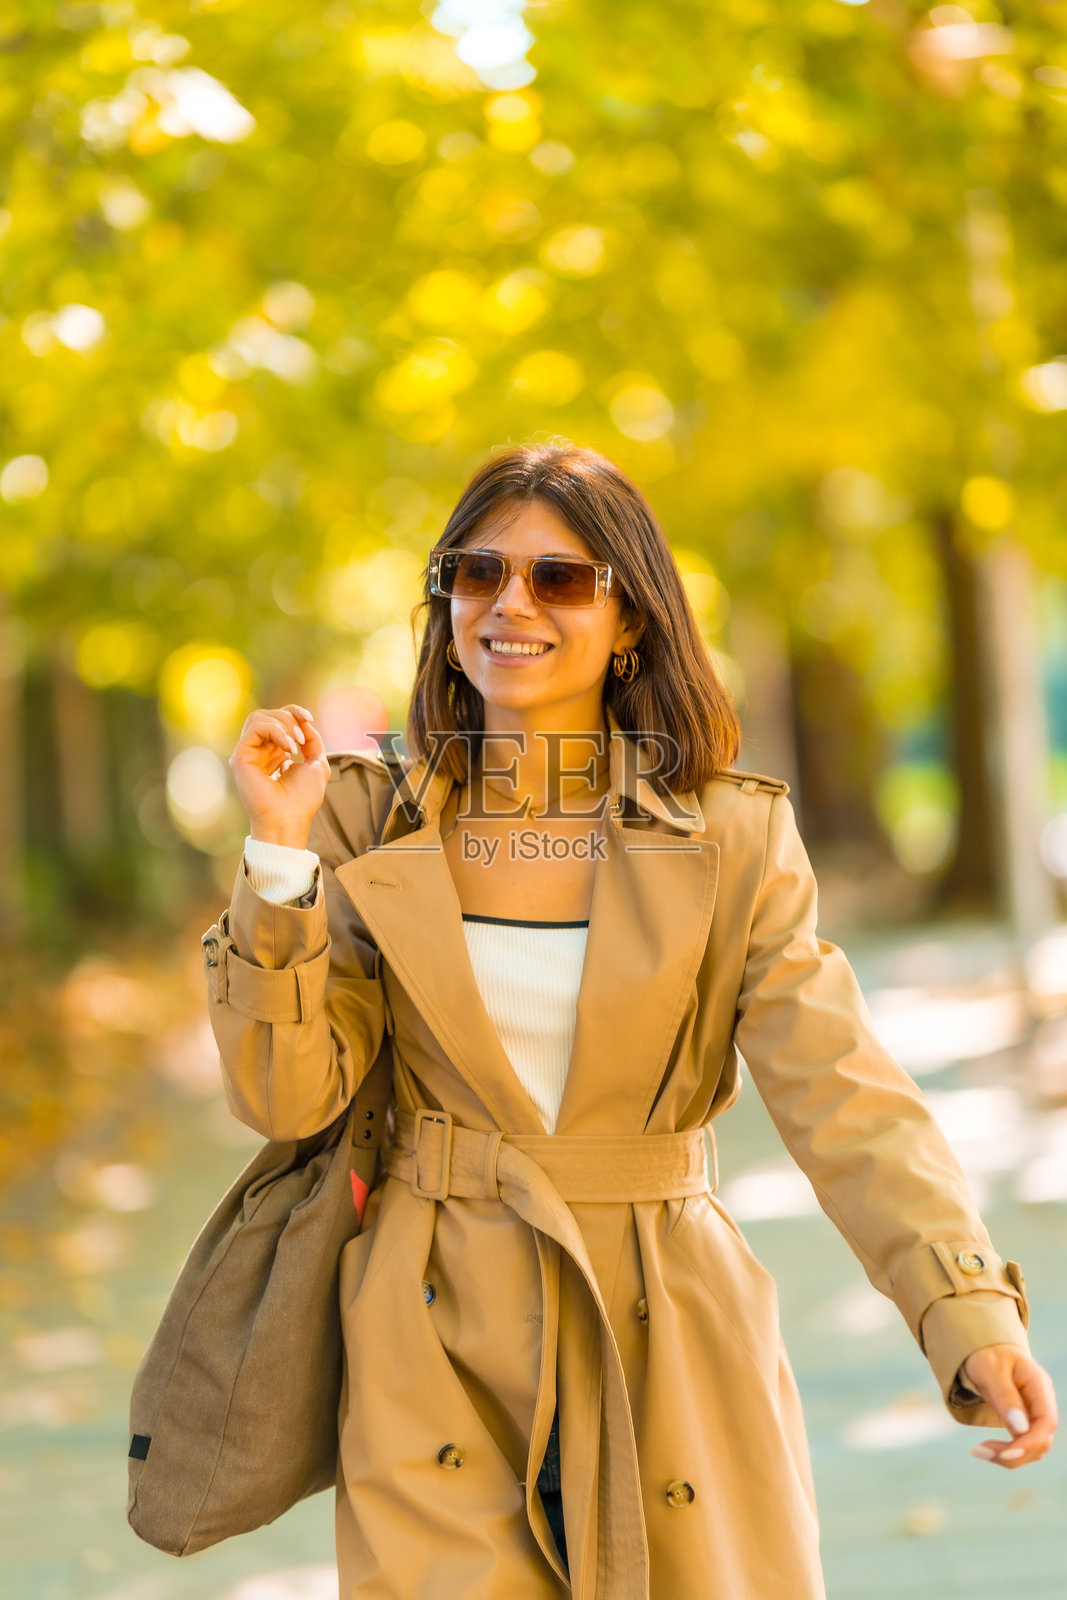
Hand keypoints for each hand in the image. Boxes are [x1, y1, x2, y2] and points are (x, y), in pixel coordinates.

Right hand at [228, 704, 329, 846]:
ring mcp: (247, 754)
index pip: (277, 719)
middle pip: (267, 714)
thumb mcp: (317, 764)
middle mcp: (258, 751)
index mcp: (274, 752)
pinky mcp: (240, 757)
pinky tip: (288, 748)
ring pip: (258, 717)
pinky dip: (276, 731)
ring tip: (295, 745)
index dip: (293, 712)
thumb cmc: (303, 799)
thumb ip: (312, 740)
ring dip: (282, 724)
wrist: (290, 819)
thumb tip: (304, 722)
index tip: (309, 719)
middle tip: (302, 741)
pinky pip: (254, 727)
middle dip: (289, 718)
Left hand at [960, 1344, 1057, 1467]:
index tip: (1004, 1452)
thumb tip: (1021, 1429)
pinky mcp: (1025, 1424)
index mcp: (1039, 1385)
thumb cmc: (987, 1355)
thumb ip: (1005, 1396)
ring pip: (1033, 1449)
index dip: (1030, 1442)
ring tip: (978, 1452)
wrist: (985, 1350)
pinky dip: (1006, 1453)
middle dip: (1014, 1453)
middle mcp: (1042, 1403)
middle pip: (1041, 1441)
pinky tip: (985, 1450)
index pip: (1047, 1421)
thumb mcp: (990, 1369)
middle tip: (978, 1451)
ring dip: (1009, 1457)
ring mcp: (1035, 1415)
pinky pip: (1022, 1446)